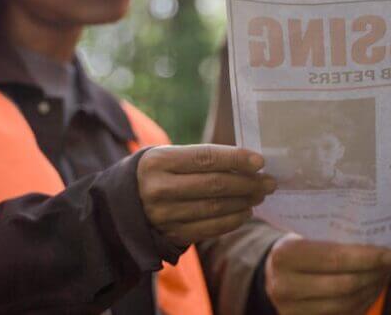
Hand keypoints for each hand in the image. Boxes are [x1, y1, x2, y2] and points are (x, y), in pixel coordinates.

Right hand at [137, 144, 276, 245]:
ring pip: (215, 208)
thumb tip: (247, 164)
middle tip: (269, 182)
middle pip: (214, 185)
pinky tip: (245, 212)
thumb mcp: (168, 156)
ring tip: (260, 195)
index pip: (206, 158)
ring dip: (244, 202)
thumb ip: (202, 158)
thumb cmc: (157, 173)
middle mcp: (159, 188)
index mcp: (159, 162)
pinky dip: (232, 221)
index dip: (236, 159)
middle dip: (248, 183)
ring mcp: (164, 215)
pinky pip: (209, 229)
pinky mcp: (171, 234)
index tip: (260, 161)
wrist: (121, 205)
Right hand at [265, 237, 390, 314]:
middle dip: (374, 274)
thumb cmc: (296, 249)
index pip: (335, 258)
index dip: (367, 258)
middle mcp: (285, 286)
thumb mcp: (305, 236)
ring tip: (384, 275)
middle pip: (343, 285)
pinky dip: (362, 304)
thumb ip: (334, 240)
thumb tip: (377, 246)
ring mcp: (291, 310)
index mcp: (286, 255)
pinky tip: (371, 290)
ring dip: (371, 290)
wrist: (270, 275)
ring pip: (345, 305)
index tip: (389, 254)